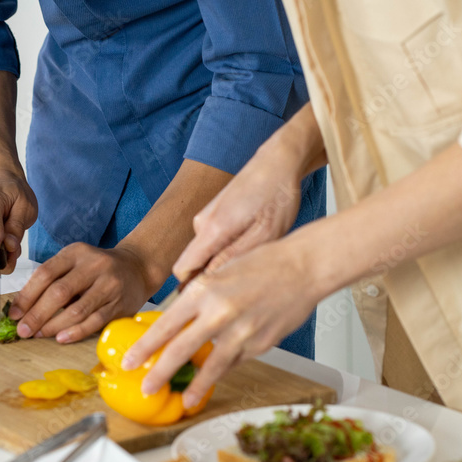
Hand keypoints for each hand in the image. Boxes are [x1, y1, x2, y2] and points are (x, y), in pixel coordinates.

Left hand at [9, 243, 156, 342]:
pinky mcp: (120, 304)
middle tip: (23, 330)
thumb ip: (53, 280)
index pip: (45, 274)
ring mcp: (109, 285)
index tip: (14, 314)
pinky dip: (76, 332)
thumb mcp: (75, 263)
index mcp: (76, 253)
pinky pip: (94, 321)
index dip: (27, 296)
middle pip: (59, 292)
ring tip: (39, 334)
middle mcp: (94, 266)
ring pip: (76, 310)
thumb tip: (23, 308)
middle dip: (37, 314)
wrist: (138, 268)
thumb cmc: (97, 269)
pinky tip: (61, 338)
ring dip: (54, 325)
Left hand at [122, 236, 321, 407]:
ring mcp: (241, 333)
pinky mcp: (260, 345)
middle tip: (146, 387)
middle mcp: (219, 313)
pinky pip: (235, 362)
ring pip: (211, 367)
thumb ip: (199, 298)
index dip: (145, 347)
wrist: (303, 268)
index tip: (131, 361)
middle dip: (159, 373)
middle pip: (181, 351)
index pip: (165, 325)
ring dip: (195, 387)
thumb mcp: (219, 273)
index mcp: (204, 291)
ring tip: (183, 400)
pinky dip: (223, 370)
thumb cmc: (263, 264)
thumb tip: (178, 321)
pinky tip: (215, 378)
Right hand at [173, 109, 319, 281]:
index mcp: (211, 230)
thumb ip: (233, 259)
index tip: (213, 298)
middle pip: (193, 264)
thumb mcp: (264, 235)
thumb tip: (212, 282)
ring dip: (223, 261)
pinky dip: (227, 248)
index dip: (193, 289)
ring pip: (205, 253)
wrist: (278, 162)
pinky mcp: (212, 215)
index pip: (183, 271)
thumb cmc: (276, 195)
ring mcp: (205, 217)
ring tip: (254, 256)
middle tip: (245, 278)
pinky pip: (212, 242)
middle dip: (213, 276)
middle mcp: (201, 223)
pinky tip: (251, 242)